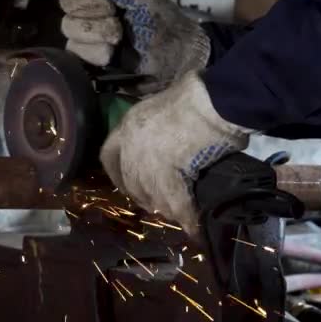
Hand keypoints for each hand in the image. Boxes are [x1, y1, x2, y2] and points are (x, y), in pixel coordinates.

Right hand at [59, 0, 209, 89]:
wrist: (174, 58)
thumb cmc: (162, 22)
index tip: (108, 3)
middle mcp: (91, 15)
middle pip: (67, 11)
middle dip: (93, 17)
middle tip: (117, 21)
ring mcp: (89, 39)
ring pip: (70, 33)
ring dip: (95, 36)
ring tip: (118, 41)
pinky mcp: (90, 62)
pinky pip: (74, 56)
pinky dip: (93, 55)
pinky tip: (110, 57)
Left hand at [100, 71, 251, 238]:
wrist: (211, 99)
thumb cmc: (194, 95)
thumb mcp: (162, 106)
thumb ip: (154, 129)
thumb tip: (164, 146)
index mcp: (128, 125)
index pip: (108, 156)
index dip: (117, 174)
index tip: (126, 185)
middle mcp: (131, 145)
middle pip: (130, 181)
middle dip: (143, 196)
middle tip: (157, 204)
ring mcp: (148, 161)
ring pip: (151, 195)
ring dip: (165, 208)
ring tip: (177, 215)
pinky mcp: (169, 173)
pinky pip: (175, 202)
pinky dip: (185, 215)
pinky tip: (193, 226)